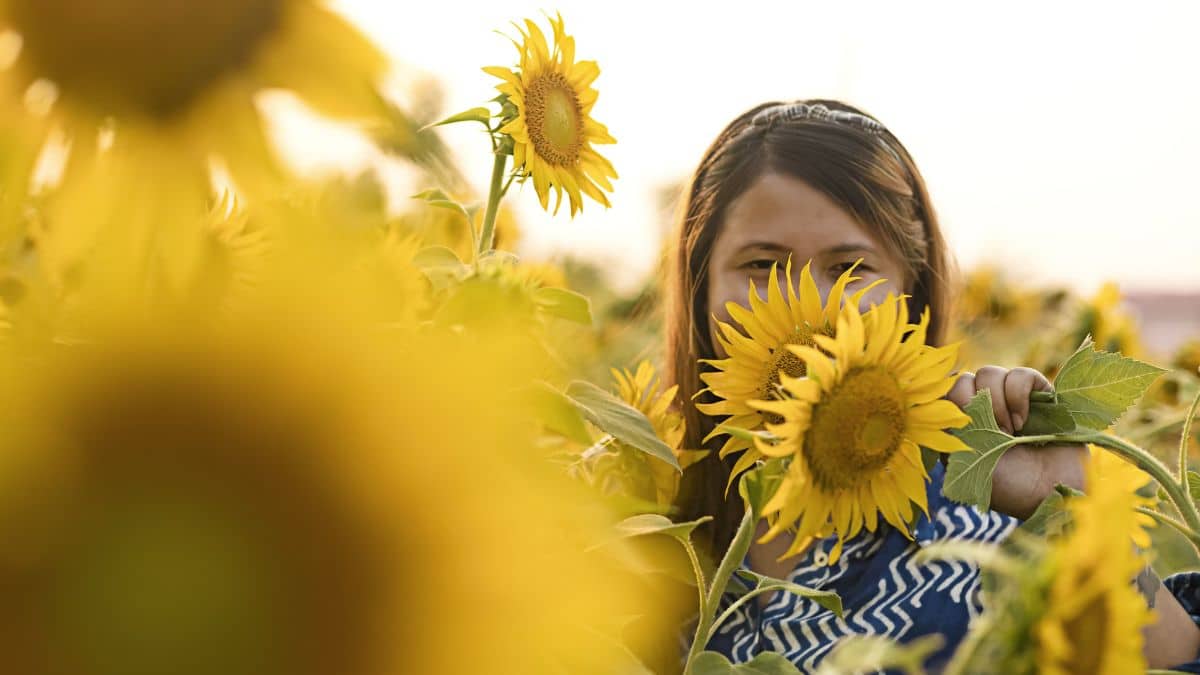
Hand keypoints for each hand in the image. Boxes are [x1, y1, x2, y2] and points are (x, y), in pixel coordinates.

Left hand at [947, 366, 1084, 519]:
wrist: (1052, 494)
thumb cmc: (1007, 485)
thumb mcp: (965, 462)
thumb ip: (948, 428)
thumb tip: (941, 394)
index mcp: (964, 423)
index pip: (944, 393)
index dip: (954, 407)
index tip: (967, 433)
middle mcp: (986, 408)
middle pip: (964, 379)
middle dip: (975, 406)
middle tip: (993, 434)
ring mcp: (1013, 399)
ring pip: (989, 373)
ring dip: (997, 403)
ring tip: (1010, 432)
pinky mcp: (1041, 394)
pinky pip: (1021, 374)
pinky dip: (1018, 394)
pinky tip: (1023, 421)